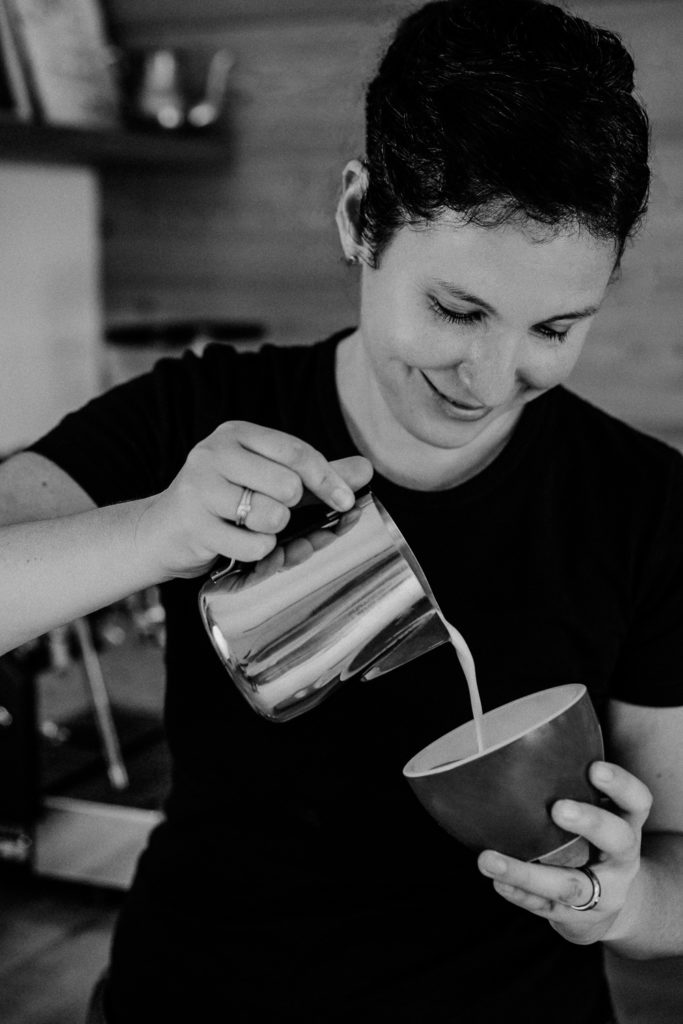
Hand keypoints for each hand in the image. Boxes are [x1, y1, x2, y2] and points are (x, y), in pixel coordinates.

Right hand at [135, 421, 372, 579]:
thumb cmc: (223, 502)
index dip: (328, 480)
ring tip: (253, 527)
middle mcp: (214, 453)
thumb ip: (314, 474)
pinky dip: (258, 551)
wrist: (161, 531)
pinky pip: (253, 545)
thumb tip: (365, 470)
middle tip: (278, 513)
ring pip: (271, 516)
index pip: (296, 452)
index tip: (346, 502)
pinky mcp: (193, 524)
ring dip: (273, 530)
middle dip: (292, 508)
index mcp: (237, 435)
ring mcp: (200, 488)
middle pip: (288, 485)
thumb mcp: (266, 478)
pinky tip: (241, 543)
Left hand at [476, 760, 652, 944]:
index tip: (594, 768)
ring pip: (571, 885)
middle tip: (557, 807)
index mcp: (626, 824)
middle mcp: (620, 857)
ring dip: (526, 872)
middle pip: (617, 839)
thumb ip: (572, 788)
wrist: (610, 904)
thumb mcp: (598, 814)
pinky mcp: (577, 917)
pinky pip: (547, 906)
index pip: (636, 801)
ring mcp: (603, 891)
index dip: (621, 784)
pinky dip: (519, 893)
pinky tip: (496, 882)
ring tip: (488, 859)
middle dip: (590, 821)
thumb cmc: (590, 840)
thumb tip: (517, 747)